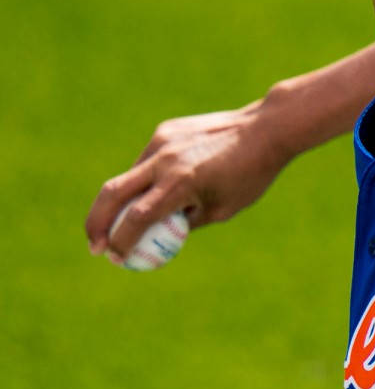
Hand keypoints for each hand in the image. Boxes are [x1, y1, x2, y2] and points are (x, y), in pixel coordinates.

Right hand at [85, 102, 291, 261]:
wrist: (266, 130)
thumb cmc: (250, 176)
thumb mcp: (222, 210)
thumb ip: (187, 221)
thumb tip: (159, 236)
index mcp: (181, 184)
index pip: (137, 218)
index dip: (120, 242)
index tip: (114, 258)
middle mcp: (165, 160)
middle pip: (112, 193)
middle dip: (96, 223)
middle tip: (95, 245)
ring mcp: (163, 141)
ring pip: (130, 175)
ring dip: (126, 199)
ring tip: (148, 211)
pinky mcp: (166, 130)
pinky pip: (148, 159)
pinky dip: (149, 177)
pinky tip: (173, 182)